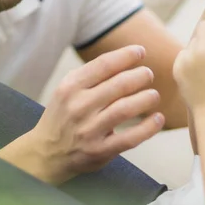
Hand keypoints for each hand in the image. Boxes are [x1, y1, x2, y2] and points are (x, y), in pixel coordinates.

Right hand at [29, 45, 164, 183]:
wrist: (46, 152)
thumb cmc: (63, 115)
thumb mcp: (67, 90)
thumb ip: (92, 75)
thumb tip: (126, 57)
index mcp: (70, 87)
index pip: (104, 65)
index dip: (126, 55)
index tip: (140, 51)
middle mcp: (79, 106)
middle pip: (119, 85)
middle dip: (140, 75)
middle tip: (148, 74)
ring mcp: (89, 130)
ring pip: (126, 109)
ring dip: (146, 98)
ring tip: (154, 95)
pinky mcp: (99, 151)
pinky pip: (130, 138)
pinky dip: (148, 127)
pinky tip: (158, 119)